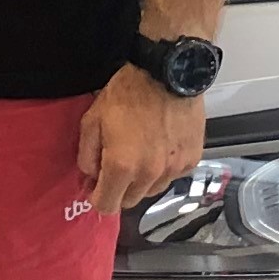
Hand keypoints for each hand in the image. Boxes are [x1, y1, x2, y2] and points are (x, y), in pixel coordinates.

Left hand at [73, 64, 206, 222]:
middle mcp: (149, 174)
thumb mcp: (92, 121)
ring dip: (142, 181)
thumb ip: (87, 157)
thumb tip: (90, 178)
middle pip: (130, 202)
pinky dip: (163, 169)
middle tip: (116, 166)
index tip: (96, 185)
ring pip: (152, 191)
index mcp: (121, 166)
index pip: (106, 206)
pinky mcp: (191, 160)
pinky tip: (159, 148)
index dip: (97, 197)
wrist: (167, 73)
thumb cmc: (127, 93)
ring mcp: (173, 169)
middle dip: (119, 189)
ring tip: (140, 155)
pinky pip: (172, 176)